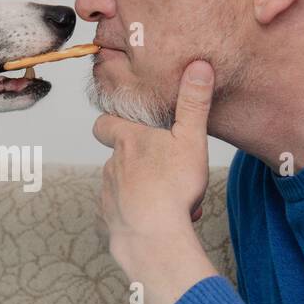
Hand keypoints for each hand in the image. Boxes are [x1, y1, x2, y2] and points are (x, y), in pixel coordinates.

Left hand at [92, 60, 215, 263]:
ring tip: (172, 202)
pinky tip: (158, 223)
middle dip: (138, 164)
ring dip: (143, 192)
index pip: (105, 124)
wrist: (153, 238)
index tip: (124, 124)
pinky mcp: (109, 222)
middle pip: (119, 159)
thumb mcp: (191, 139)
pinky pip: (121, 216)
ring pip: (124, 189)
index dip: (111, 123)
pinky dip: (136, 217)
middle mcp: (111, 166)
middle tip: (166, 172)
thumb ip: (193, 103)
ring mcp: (107, 195)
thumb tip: (198, 65)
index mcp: (128, 142)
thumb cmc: (173, 187)